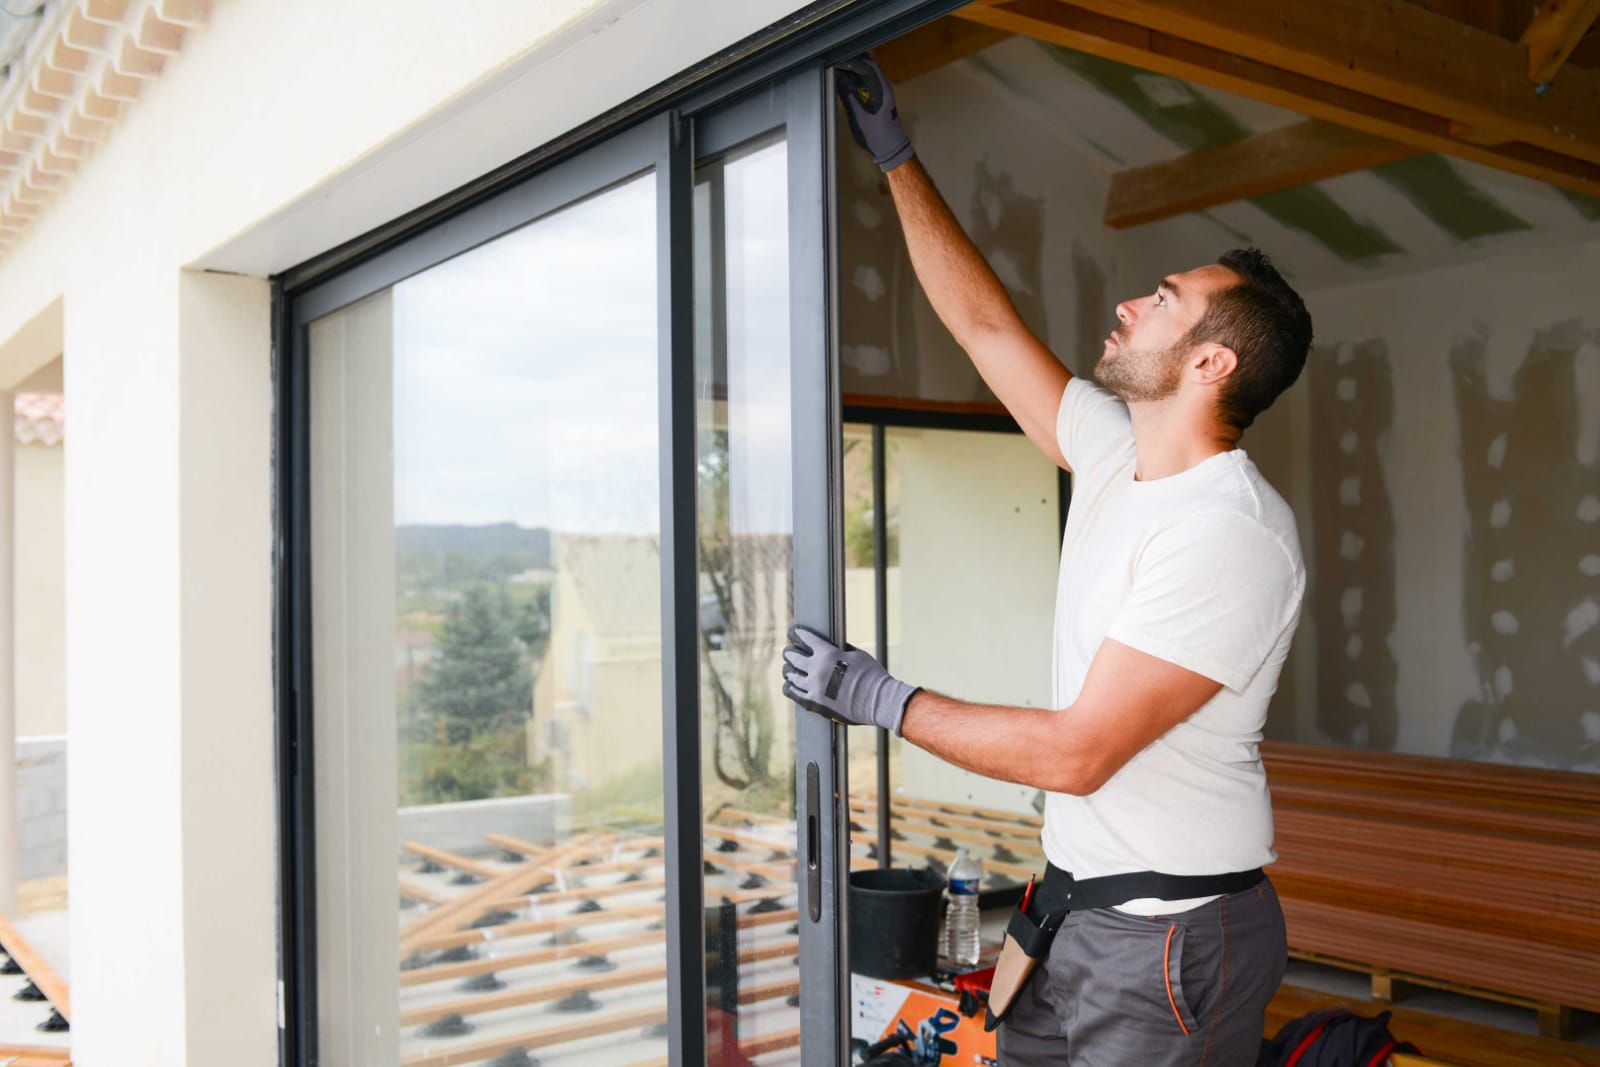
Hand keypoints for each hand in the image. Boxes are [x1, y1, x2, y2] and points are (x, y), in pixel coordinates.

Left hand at [781, 625, 919, 733]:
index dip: (797, 633)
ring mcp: (814, 687)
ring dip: (789, 670)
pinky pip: (795, 694)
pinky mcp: (814, 703)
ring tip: (788, 669)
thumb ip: (841, 650)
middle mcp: (817, 669)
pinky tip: (788, 685)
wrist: (879, 701)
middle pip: (794, 657)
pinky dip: (790, 688)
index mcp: (828, 654)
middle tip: (788, 651)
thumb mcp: (858, 655)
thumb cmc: (872, 676)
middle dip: (789, 652)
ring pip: (792, 676)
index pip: (806, 639)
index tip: (792, 632)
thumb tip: (833, 646)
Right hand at [834, 54, 913, 171]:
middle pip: (868, 63)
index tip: (838, 59)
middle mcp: (883, 85)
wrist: (890, 148)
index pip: (868, 64)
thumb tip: (839, 79)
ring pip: (868, 70)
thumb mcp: (859, 117)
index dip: (852, 59)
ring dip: (854, 67)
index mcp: (881, 88)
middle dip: (852, 60)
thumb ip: (849, 97)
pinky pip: (867, 79)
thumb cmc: (876, 135)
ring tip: (837, 67)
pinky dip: (856, 76)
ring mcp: (882, 89)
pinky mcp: (878, 95)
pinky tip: (846, 78)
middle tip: (835, 60)